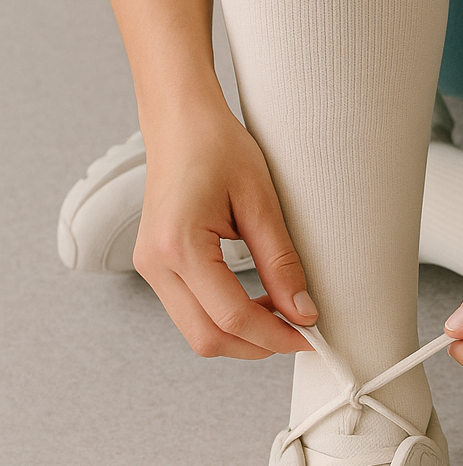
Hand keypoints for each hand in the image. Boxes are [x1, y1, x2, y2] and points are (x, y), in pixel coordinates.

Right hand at [133, 98, 316, 359]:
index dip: (275, 335)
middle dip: (257, 345)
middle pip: (207, 338)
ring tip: (282, 315)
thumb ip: (280, 262)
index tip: (310, 335)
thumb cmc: (216, 146)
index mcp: (178, 246)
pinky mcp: (155, 266)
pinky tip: (256, 302)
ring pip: (197, 332)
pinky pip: (190, 311)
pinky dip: (224, 318)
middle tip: (300, 333)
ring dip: (241, 334)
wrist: (179, 120)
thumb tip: (302, 312)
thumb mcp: (260, 201)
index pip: (231, 316)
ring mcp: (149, 267)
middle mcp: (155, 264)